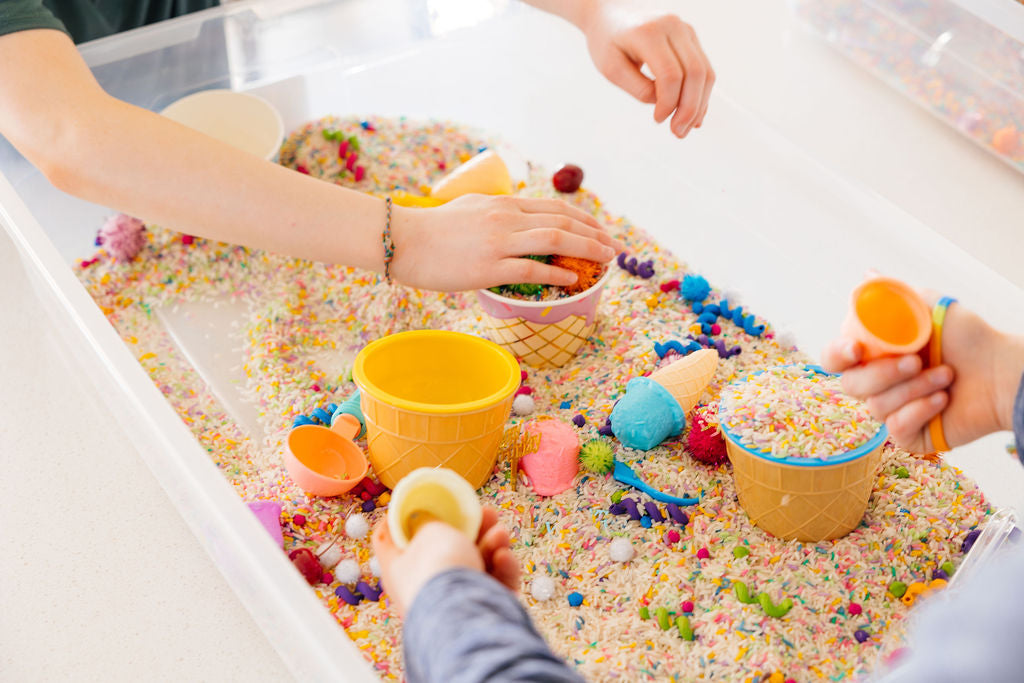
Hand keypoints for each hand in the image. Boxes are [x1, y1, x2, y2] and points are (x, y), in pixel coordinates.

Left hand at [371, 506, 520, 615]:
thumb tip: (431, 521)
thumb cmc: (438, 569)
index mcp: (397, 566)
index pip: (388, 538)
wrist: (462, 618)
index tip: (418, 502)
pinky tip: (505, 557)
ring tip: (500, 534)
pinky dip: (501, 569)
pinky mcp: (479, 613)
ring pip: (474, 564)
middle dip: (469, 528)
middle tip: (486, 513)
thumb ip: (431, 520)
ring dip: (491, 545)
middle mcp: (421, 586)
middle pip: (444, 549)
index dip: (400, 517)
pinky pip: (492, 585)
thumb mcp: (430, 529)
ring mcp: (452, 602)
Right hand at [389, 194, 620, 291]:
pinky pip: (532, 269)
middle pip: (563, 221)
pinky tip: (573, 278)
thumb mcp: (470, 209)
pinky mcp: (488, 267)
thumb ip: (497, 214)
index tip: (601, 230)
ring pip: (555, 239)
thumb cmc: (431, 230)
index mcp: (504, 204)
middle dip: (595, 234)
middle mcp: (506, 217)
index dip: (584, 219)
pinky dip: (557, 272)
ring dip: (586, 250)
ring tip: (605, 261)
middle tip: (615, 249)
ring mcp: (499, 241)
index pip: (555, 207)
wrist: (401, 239)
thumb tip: (516, 221)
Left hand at [578, 1, 713, 137]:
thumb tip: (661, 103)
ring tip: (686, 128)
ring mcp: (686, 30)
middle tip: (678, 133)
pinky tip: (693, 114)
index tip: (658, 120)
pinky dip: (701, 94)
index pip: (670, 74)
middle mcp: (673, 27)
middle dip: (689, 108)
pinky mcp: (691, 38)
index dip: (668, 102)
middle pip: (694, 73)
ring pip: (705, 72)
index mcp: (649, 32)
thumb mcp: (610, 67)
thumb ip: (636, 86)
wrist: (611, 14)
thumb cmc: (607, 41)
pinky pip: (704, 69)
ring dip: (699, 105)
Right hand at [822, 290, 1023, 452]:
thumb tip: (868, 275)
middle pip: (851, 385)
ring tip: (947, 376)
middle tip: (915, 361)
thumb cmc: (970, 338)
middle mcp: (878, 382)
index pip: (835, 358)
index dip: (837, 354)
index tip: (856, 350)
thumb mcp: (930, 307)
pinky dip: (920, 410)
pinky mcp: (909, 435)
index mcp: (874, 353)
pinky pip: (896, 428)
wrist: (1003, 372)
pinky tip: (943, 399)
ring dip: (914, 388)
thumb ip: (893, 295)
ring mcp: (892, 409)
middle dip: (883, 373)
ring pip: (876, 407)